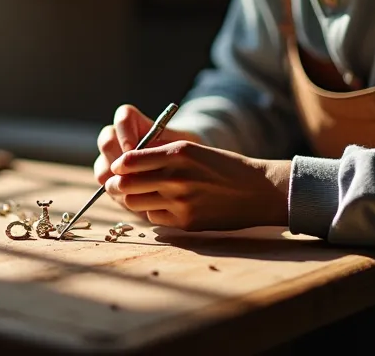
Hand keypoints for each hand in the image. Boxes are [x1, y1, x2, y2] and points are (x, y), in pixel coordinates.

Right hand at [94, 104, 201, 186]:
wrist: (182, 174)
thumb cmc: (184, 157)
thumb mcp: (180, 150)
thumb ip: (163, 149)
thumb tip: (150, 156)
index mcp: (135, 124)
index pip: (123, 117)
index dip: (124, 132)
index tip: (134, 149)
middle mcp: (118, 139)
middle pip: (106, 141)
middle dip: (117, 159)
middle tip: (132, 175)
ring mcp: (111, 161)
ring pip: (102, 167)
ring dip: (115, 180)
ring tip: (136, 191)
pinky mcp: (112, 182)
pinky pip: (106, 187)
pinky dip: (118, 195)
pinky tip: (137, 202)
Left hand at [105, 141, 291, 230]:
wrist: (257, 190)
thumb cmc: (222, 167)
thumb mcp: (192, 151)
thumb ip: (159, 157)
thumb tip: (122, 167)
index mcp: (178, 152)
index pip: (128, 160)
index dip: (118, 166)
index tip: (117, 168)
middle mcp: (176, 176)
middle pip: (125, 185)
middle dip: (117, 185)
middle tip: (117, 185)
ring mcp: (180, 201)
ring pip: (135, 203)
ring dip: (134, 200)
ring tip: (139, 195)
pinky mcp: (185, 222)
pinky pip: (154, 218)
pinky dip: (154, 212)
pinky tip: (166, 206)